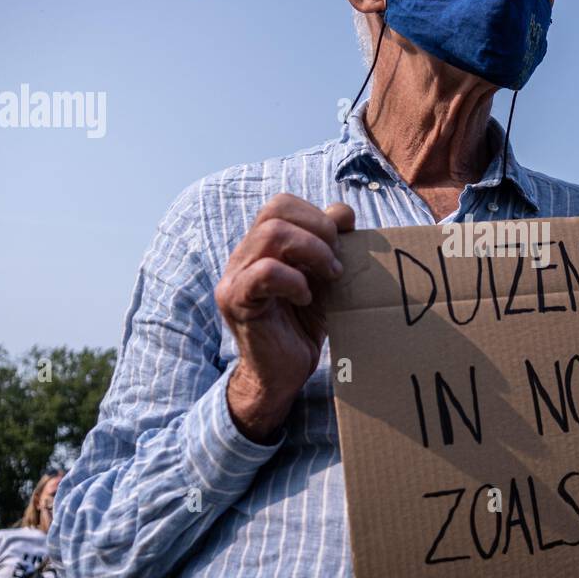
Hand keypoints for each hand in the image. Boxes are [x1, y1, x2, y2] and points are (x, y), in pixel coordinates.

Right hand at [215, 195, 355, 442]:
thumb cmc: (303, 326)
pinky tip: (306, 298)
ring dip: (312, 251)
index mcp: (262, 245)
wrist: (283, 373)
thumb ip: (331, 245)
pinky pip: (264, 272)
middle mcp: (243, 254)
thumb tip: (343, 211)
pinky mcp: (236, 301)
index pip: (282, 204)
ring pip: (270, 234)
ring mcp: (235, 276)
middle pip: (275, 209)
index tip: (342, 243)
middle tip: (337, 263)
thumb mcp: (323, 280)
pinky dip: (294, 280)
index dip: (317, 215)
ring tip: (330, 277)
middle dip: (319, 229)